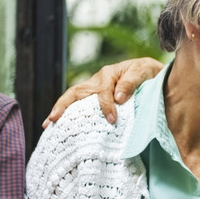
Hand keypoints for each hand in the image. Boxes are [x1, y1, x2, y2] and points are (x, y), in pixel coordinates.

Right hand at [44, 57, 163, 126]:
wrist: (152, 74)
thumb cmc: (148, 73)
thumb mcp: (143, 72)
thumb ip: (131, 82)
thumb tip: (118, 98)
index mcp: (109, 74)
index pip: (102, 91)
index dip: (106, 106)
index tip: (112, 119)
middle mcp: (97, 81)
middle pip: (75, 92)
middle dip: (62, 106)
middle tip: (52, 120)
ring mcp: (93, 89)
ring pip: (73, 98)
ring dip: (60, 110)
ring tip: (48, 124)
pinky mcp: (95, 97)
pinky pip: (79, 105)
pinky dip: (68, 114)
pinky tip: (60, 126)